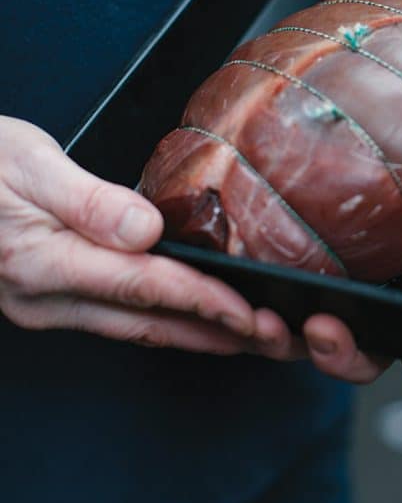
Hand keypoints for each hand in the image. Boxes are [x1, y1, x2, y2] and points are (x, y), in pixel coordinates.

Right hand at [0, 118, 258, 353]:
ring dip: (196, 335)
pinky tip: (194, 320)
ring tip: (252, 338)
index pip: (141, 286)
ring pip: (135, 328)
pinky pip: (117, 318)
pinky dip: (164, 321)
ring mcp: (43, 304)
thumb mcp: (25, 161)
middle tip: (275, 341)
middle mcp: (43, 296)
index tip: (249, 313)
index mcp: (41, 260)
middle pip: (147, 323)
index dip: (201, 301)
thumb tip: (146, 229)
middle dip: (216, 335)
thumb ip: (87, 200)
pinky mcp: (46, 297)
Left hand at [252, 223, 401, 401]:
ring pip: (301, 329)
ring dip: (288, 332)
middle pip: (360, 352)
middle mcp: (375, 292)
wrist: (381, 93)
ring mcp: (323, 274)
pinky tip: (240, 283)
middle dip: (346, 357)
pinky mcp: (279, 249)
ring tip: (285, 305)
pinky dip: (246, 298)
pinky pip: (255, 290)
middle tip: (332, 331)